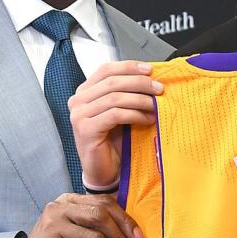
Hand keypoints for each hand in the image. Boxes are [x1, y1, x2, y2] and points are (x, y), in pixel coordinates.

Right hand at [12, 193, 143, 237]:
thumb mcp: (76, 231)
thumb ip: (95, 225)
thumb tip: (130, 232)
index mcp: (68, 200)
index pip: (103, 202)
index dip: (124, 218)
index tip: (137, 236)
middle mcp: (58, 209)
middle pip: (100, 216)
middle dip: (120, 235)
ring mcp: (53, 228)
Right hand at [68, 60, 162, 189]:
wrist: (104, 170)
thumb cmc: (113, 141)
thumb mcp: (120, 111)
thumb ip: (126, 93)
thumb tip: (152, 77)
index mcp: (84, 92)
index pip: (106, 70)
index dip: (129, 67)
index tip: (150, 69)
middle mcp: (78, 101)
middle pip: (112, 82)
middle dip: (139, 83)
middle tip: (159, 88)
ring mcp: (79, 115)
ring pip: (115, 98)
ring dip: (141, 100)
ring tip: (156, 106)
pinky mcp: (86, 129)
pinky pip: (115, 115)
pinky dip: (135, 114)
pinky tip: (147, 119)